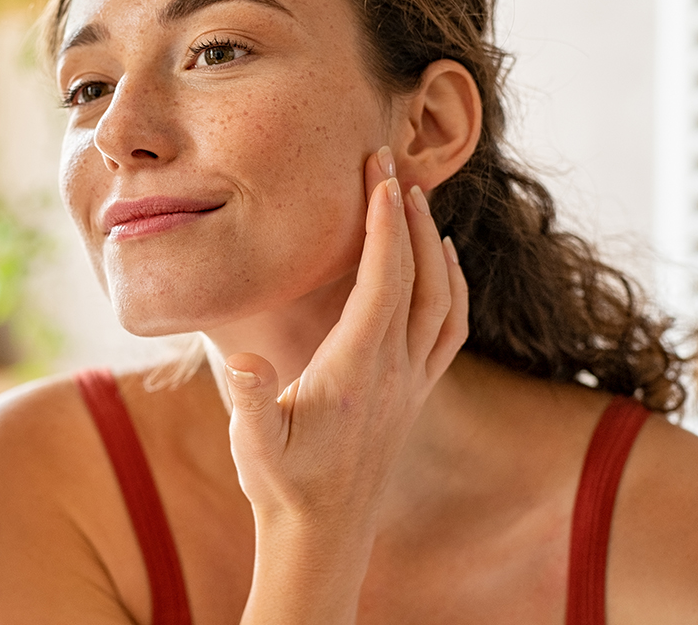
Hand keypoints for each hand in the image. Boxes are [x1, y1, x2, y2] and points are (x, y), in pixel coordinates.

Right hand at [224, 146, 468, 538]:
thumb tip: (243, 360)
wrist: (323, 535)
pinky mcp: (416, 393)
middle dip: (407, 214)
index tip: (376, 174)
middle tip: (390, 163)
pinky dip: (453, 285)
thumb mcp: (254, 445)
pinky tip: (444, 263)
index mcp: (359, 369)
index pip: (383, 280)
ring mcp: (412, 382)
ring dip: (433, 244)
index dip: (383, 223)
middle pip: (419, 276)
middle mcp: (396, 370)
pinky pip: (450, 328)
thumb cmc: (283, 485)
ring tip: (415, 199)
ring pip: (444, 298)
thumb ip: (252, 400)